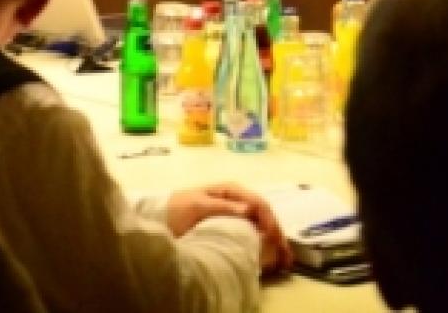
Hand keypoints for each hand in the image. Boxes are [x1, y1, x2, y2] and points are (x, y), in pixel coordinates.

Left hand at [168, 184, 292, 276]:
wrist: (161, 216)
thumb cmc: (177, 208)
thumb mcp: (197, 205)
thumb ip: (222, 206)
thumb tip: (249, 208)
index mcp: (230, 190)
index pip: (258, 202)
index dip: (268, 219)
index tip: (273, 238)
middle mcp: (237, 198)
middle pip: (264, 213)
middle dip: (277, 231)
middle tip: (286, 253)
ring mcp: (236, 211)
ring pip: (262, 223)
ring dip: (275, 238)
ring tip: (285, 257)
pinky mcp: (233, 223)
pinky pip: (254, 230)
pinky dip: (265, 241)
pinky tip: (272, 253)